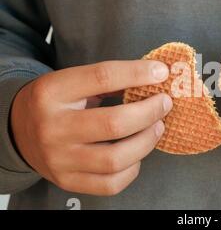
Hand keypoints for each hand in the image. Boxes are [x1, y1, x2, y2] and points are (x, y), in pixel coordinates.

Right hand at [11, 60, 172, 195]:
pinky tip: (137, 154)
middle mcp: (52, 128)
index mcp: (52, 92)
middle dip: (150, 112)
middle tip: (164, 103)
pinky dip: (133, 169)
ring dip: (147, 142)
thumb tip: (155, 76)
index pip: (102, 77)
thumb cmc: (57, 103)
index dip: (138, 74)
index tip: (161, 72)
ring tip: (156, 127)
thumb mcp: (72, 82)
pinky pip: (111, 184)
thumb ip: (108, 80)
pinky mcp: (67, 181)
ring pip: (115, 159)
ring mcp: (59, 159)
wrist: (19, 131)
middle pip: (114, 124)